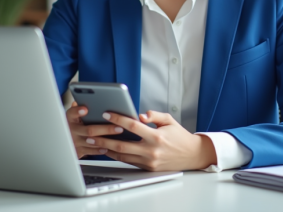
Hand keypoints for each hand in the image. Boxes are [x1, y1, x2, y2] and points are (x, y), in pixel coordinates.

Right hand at [65, 102, 124, 158]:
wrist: (63, 142)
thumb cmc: (74, 124)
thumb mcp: (74, 114)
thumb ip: (81, 107)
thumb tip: (91, 98)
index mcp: (70, 118)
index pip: (72, 113)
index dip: (78, 111)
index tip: (85, 109)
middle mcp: (72, 130)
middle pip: (89, 130)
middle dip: (105, 129)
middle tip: (118, 126)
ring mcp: (75, 142)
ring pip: (92, 142)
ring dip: (106, 139)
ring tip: (118, 135)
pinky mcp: (79, 151)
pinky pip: (91, 151)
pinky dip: (101, 149)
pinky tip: (110, 146)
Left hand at [85, 110, 217, 170]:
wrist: (192, 155)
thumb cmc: (179, 136)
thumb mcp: (169, 120)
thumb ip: (154, 115)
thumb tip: (140, 114)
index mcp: (156, 136)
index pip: (132, 126)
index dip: (118, 119)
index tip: (106, 113)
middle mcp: (151, 150)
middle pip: (121, 144)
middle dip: (103, 138)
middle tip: (90, 132)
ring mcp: (148, 161)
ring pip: (122, 155)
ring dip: (106, 149)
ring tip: (93, 142)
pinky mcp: (147, 168)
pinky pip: (128, 161)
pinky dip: (116, 155)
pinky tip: (107, 150)